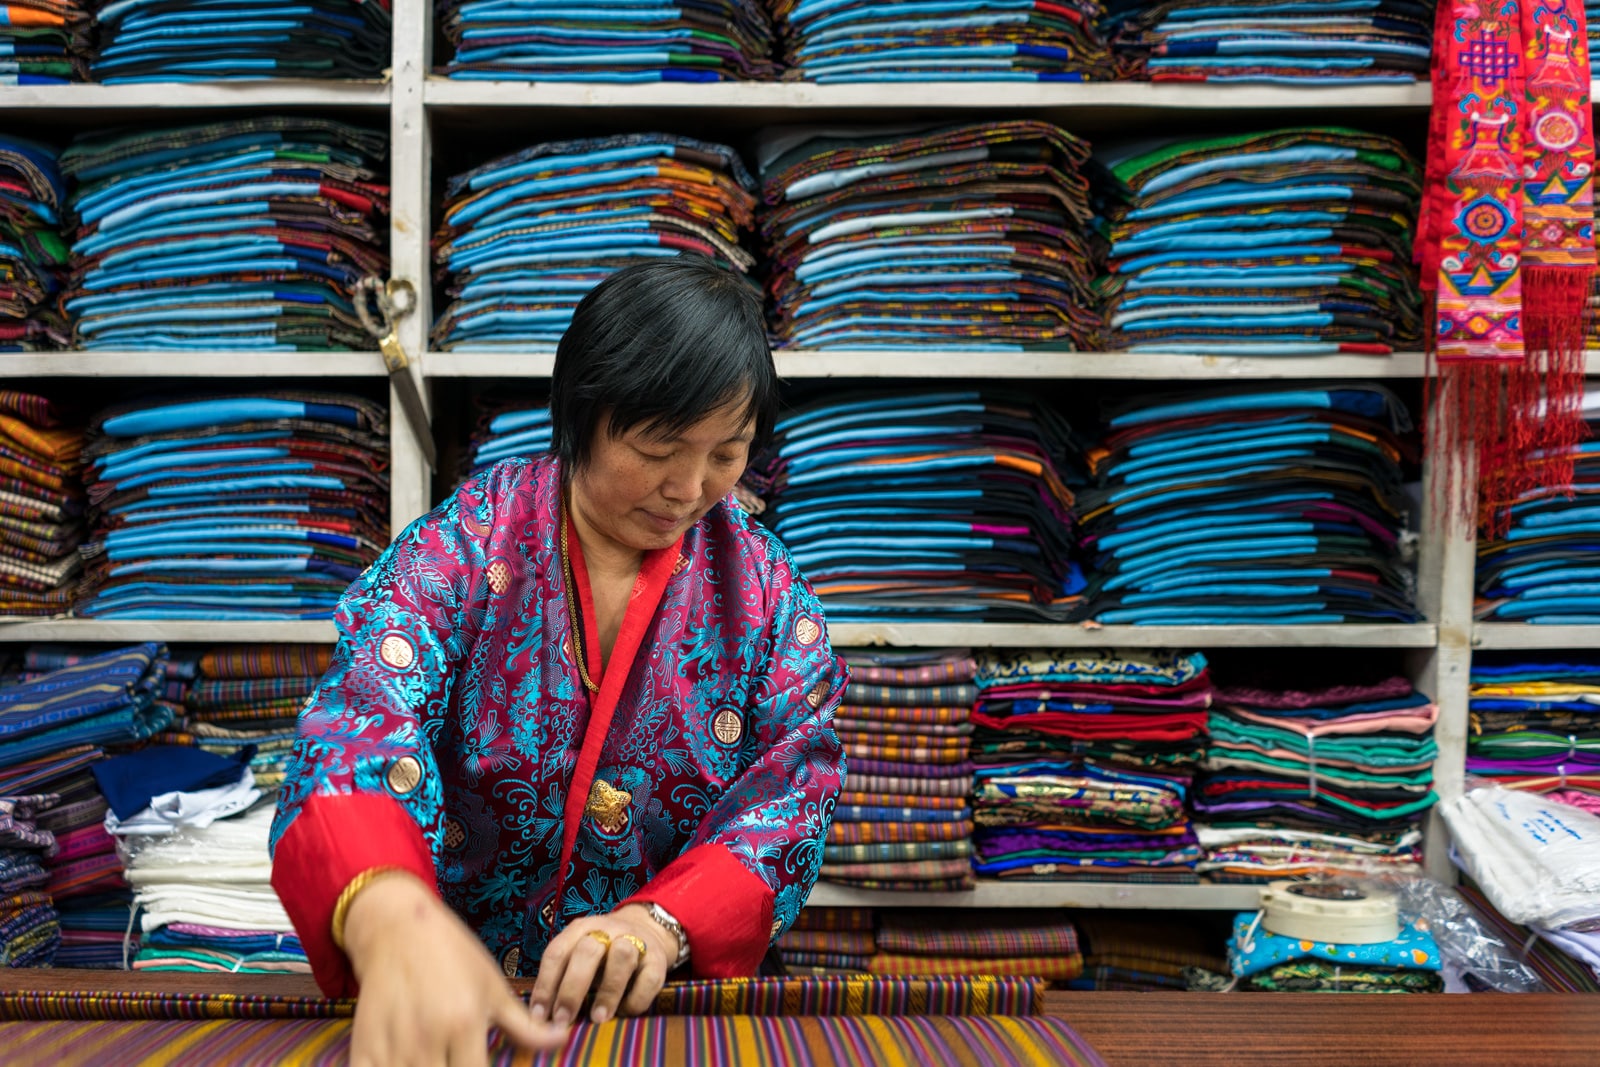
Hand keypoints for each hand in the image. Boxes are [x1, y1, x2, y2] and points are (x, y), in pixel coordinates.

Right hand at [342, 873, 568, 1066]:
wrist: (397, 929)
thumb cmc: (454, 956)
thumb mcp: (494, 987)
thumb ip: (524, 1025)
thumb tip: (562, 1039)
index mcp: (464, 1024)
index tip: (480, 1066)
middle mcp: (427, 1039)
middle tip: (459, 1061)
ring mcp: (392, 1047)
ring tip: (440, 1061)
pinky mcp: (362, 1050)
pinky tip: (407, 1066)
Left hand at [530, 904, 676, 1027]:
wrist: (648, 929)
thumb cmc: (604, 952)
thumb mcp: (580, 953)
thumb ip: (564, 976)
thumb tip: (544, 1016)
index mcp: (581, 929)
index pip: (557, 952)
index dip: (546, 985)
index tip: (539, 1016)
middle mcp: (607, 930)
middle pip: (587, 951)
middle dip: (573, 988)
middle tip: (563, 1019)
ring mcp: (635, 941)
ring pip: (621, 957)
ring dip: (608, 991)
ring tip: (598, 1018)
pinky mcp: (657, 959)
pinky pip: (649, 978)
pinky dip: (636, 999)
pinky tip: (625, 1012)